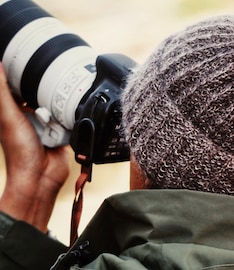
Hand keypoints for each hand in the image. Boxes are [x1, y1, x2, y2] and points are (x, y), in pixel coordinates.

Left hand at [0, 63, 69, 232]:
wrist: (42, 177)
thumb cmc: (20, 152)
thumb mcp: (9, 117)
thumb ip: (2, 93)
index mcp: (14, 111)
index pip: (18, 86)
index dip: (23, 73)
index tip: (31, 58)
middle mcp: (30, 116)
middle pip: (40, 93)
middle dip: (46, 87)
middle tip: (54, 74)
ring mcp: (47, 124)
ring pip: (57, 104)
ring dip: (60, 102)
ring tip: (64, 96)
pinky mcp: (61, 132)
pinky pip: (68, 118)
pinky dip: (71, 115)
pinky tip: (74, 109)